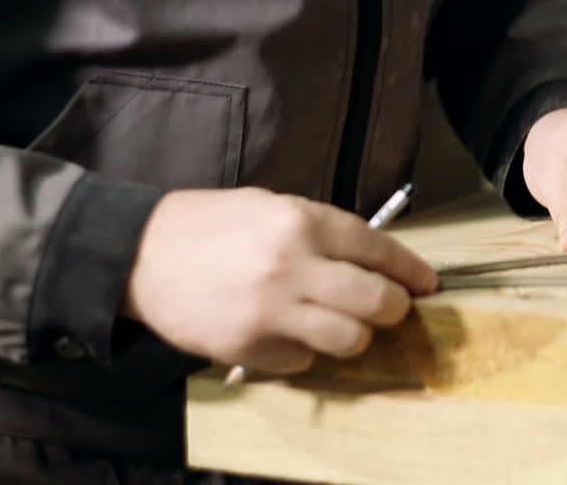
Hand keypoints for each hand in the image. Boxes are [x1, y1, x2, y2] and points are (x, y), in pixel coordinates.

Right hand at [122, 188, 436, 374]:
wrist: (139, 253)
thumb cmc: (209, 224)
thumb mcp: (270, 206)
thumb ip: (321, 230)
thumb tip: (373, 259)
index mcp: (302, 221)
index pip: (379, 250)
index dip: (411, 271)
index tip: (427, 285)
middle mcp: (293, 265)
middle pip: (377, 301)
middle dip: (395, 309)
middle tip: (392, 310)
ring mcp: (272, 311)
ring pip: (351, 340)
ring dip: (356, 337)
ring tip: (343, 326)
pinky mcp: (250, 348)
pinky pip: (304, 361)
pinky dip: (306, 352)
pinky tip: (289, 334)